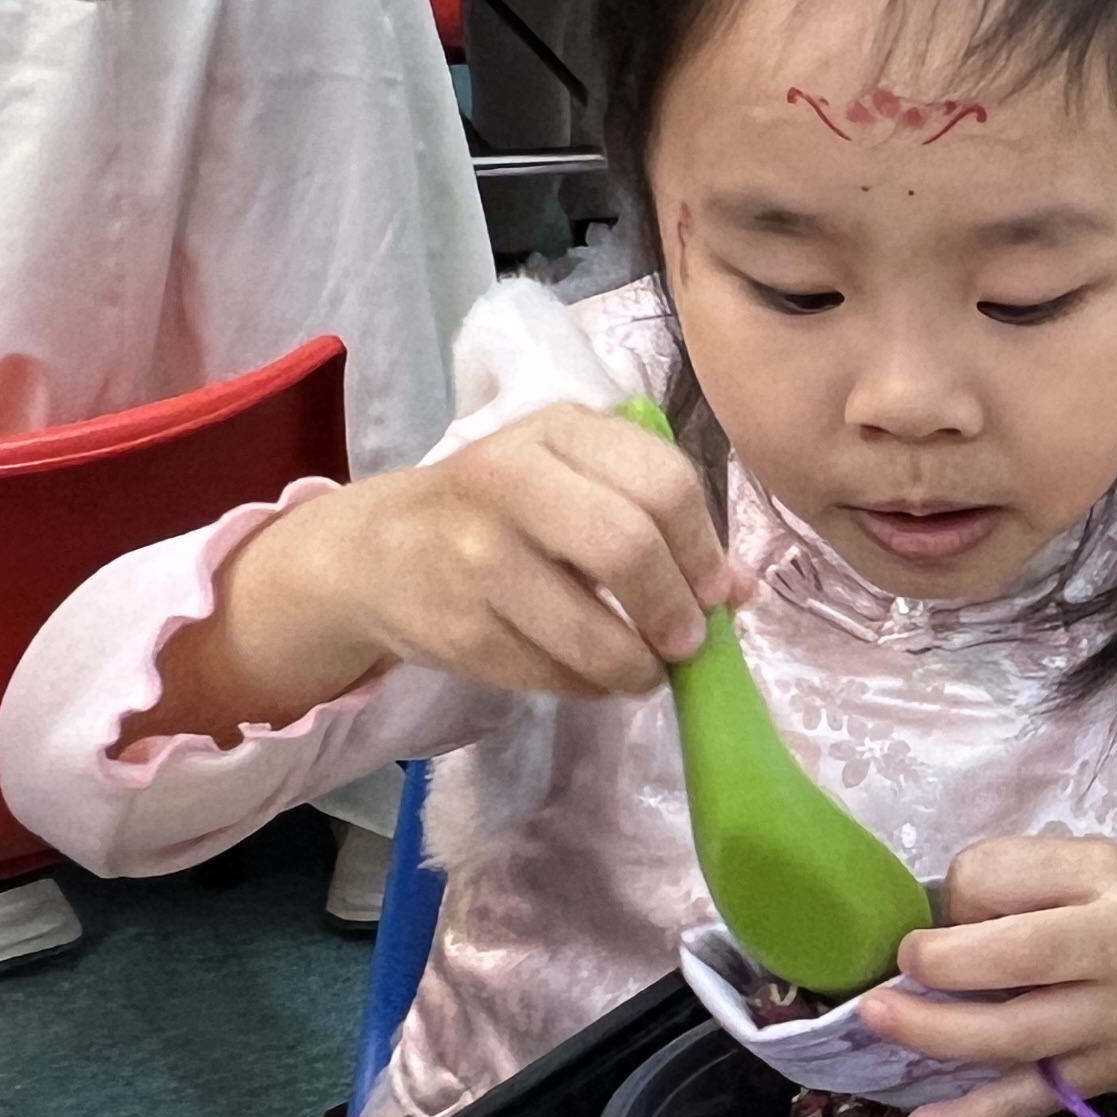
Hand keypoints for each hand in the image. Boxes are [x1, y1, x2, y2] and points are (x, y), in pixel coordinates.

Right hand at [122, 404, 746, 746]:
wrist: (377, 550)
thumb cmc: (502, 510)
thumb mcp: (572, 480)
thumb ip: (656, 518)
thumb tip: (739, 589)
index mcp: (556, 431)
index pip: (663, 484)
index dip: (704, 548)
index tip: (717, 589)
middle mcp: (510, 480)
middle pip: (629, 548)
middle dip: (675, 610)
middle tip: (687, 641)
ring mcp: (476, 555)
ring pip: (593, 632)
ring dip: (637, 667)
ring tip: (644, 669)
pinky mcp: (459, 627)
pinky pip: (552, 675)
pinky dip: (587, 685)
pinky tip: (587, 671)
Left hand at [869, 837, 1116, 1116]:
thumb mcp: (1098, 863)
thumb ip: (1021, 876)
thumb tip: (943, 919)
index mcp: (1107, 905)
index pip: (1016, 892)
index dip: (961, 902)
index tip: (941, 914)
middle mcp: (1108, 973)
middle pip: (1012, 971)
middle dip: (937, 973)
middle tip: (888, 969)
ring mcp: (1101, 1037)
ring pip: (1010, 1043)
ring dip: (934, 1037)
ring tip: (876, 1024)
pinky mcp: (1094, 1083)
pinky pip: (1026, 1104)